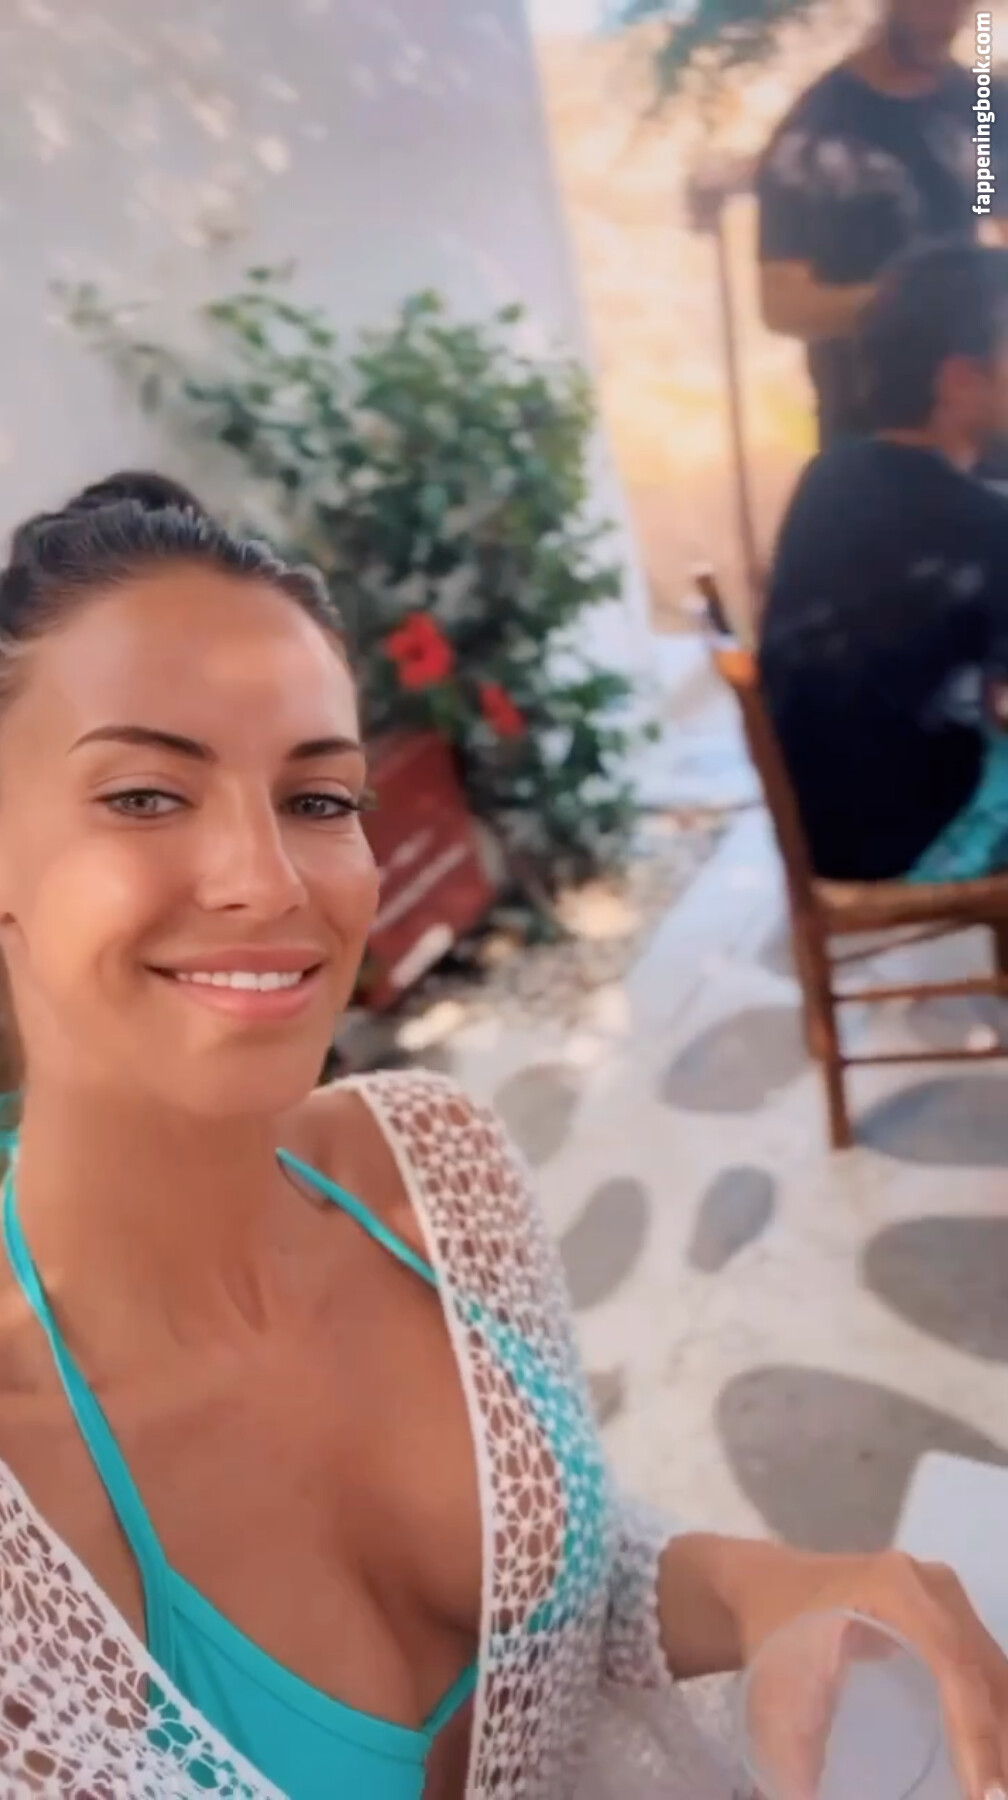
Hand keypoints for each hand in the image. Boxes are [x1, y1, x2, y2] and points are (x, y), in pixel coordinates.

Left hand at [754, 1552, 1007, 1799]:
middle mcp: (929, 1586)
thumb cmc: (769, 1634)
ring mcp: (941, 1595)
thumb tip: (809, 1799)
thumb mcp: (779, 1690)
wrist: (760, 1588)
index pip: (954, 1666)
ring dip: (1002, 1732)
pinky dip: (994, 1713)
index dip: (977, 1735)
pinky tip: (992, 1758)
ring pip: (992, 1672)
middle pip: (985, 1671)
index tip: (987, 1796)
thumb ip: (800, 1750)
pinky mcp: (944, 1613)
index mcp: (895, 1590)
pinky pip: (982, 1668)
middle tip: (995, 1798)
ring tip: (997, 1785)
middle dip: (1000, 1742)